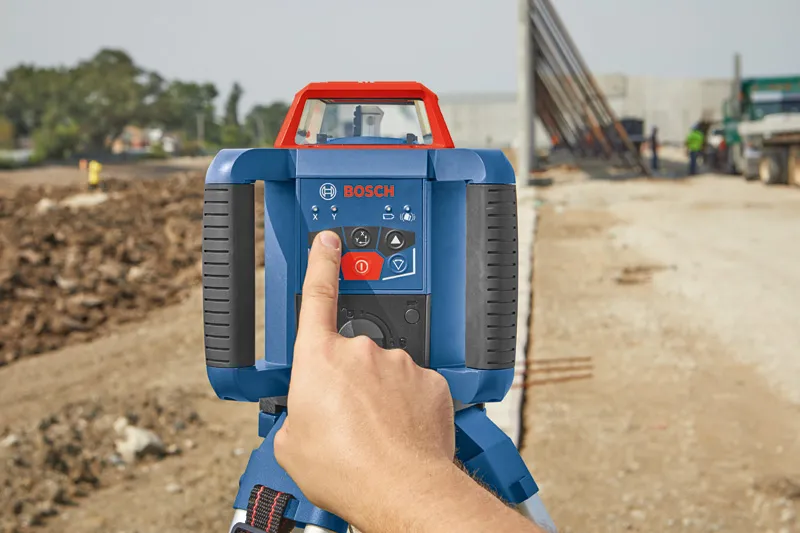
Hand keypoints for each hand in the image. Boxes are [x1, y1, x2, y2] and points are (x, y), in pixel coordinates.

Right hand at [274, 231, 455, 527]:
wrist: (400, 488)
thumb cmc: (345, 469)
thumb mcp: (291, 444)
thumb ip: (295, 414)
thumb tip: (306, 416)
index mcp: (320, 358)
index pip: (318, 294)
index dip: (321, 262)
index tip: (328, 241)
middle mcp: (361, 351)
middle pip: (351, 355)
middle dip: (348, 381)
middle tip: (346, 420)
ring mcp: (400, 364)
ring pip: (386, 373)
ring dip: (379, 396)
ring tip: (375, 434)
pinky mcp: (431, 382)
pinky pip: (415, 387)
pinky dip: (408, 406)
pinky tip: (400, 432)